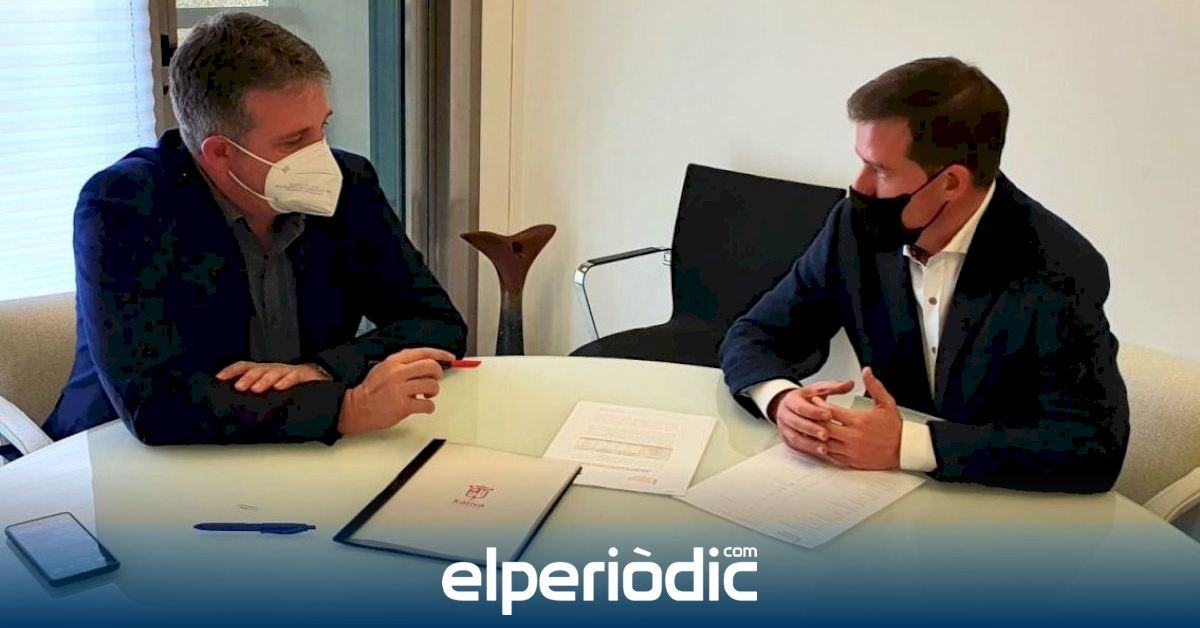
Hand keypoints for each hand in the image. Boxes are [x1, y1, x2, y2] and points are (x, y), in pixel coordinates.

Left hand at [216, 361, 330, 392]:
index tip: (219, 378)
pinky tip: (280, 387)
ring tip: (256, 389)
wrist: (314, 375)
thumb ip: (255, 393)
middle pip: (257, 370)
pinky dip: (286, 381)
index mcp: (262, 371)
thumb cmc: (286, 384)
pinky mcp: (301, 375)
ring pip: (273, 372)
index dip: (231, 370)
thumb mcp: (269, 387)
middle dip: (247, 378)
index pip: (243, 366)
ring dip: (263, 380)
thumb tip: (233, 406)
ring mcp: (286, 371)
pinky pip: (293, 376)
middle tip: (239, 387)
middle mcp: (272, 369)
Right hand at [338, 348, 455, 434]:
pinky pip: (427, 404)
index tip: (449, 357)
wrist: (355, 408)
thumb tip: (425, 365)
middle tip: (434, 380)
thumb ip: (402, 364)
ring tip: (426, 395)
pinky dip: (429, 407)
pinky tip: (422, 407)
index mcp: (394, 362)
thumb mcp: (382, 368)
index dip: (440, 354)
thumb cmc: (370, 391)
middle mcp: (398, 373)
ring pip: (432, 385)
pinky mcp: (402, 406)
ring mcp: (400, 389)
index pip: (423, 352)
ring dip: (433, 391)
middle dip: (438, 373)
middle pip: (430, 366)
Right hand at [770, 379, 854, 464]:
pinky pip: (797, 446)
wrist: (790, 407)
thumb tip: (849, 384)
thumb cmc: (806, 399)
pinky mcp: (788, 439)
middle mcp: (785, 414)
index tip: (829, 415)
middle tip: (826, 434)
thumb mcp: (817, 390)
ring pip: (795, 437)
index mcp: (792, 400)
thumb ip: (833, 387)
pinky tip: (820, 452)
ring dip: (810, 444)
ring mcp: (785, 428)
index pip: (801, 407)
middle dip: (812, 429)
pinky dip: (808, 450)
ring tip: (825, 448)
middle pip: (797, 423)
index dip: (815, 412)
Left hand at [810, 367, 901, 469]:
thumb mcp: (886, 403)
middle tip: (807, 414)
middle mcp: (853, 436)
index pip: (831, 411)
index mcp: (858, 420)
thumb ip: (874, 386)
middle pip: (824, 427)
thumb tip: (866, 371)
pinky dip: (823, 449)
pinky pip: (832, 456)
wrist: (904, 449)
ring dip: (816, 436)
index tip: (815, 399)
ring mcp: (851, 450)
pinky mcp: (852, 461)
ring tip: (808, 428)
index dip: (819, 404)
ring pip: (825, 443)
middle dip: (813, 420)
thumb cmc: (895, 428)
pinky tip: (819, 443)